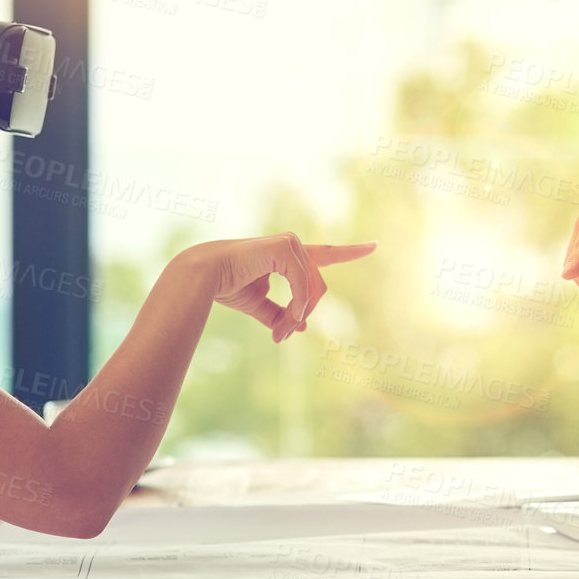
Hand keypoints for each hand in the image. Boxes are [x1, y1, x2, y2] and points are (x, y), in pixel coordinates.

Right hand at [194, 234, 376, 342]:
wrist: (205, 276)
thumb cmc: (228, 285)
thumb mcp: (259, 304)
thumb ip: (280, 313)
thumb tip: (300, 327)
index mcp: (288, 255)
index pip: (326, 254)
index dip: (351, 251)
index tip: (374, 246)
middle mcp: (292, 245)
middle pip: (318, 286)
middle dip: (303, 313)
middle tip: (282, 335)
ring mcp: (290, 243)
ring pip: (313, 287)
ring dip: (299, 313)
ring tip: (280, 332)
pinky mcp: (284, 247)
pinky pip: (303, 284)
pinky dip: (298, 304)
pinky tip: (290, 317)